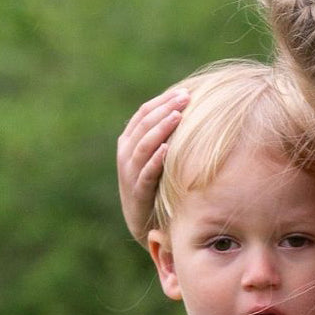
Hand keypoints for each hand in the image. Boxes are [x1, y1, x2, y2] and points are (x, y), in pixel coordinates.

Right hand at [116, 87, 189, 245]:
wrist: (144, 223)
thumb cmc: (155, 186)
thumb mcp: (156, 159)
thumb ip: (163, 138)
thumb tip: (187, 113)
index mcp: (129, 142)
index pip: (144, 113)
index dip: (163, 101)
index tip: (185, 92)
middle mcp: (126, 154)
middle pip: (144, 124)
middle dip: (165, 109)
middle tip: (186, 98)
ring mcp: (130, 173)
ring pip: (143, 145)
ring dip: (161, 129)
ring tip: (178, 116)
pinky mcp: (138, 192)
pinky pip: (146, 173)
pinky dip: (156, 160)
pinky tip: (168, 149)